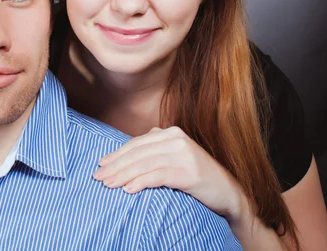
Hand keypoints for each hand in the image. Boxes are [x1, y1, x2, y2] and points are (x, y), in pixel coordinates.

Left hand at [94, 126, 245, 221]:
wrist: (228, 193)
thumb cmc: (195, 177)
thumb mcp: (174, 158)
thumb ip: (153, 152)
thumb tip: (121, 158)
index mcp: (170, 133)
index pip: (136, 144)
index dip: (116, 155)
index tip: (100, 166)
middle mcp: (176, 138)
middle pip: (138, 153)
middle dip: (115, 166)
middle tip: (98, 178)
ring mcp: (184, 154)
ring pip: (145, 164)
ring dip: (123, 175)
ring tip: (108, 185)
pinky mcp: (189, 171)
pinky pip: (159, 176)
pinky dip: (141, 182)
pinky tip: (129, 190)